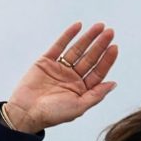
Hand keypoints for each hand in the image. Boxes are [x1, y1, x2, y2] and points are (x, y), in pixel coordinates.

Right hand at [3, 22, 118, 133]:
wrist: (26, 112)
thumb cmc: (53, 114)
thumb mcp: (79, 106)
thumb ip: (96, 94)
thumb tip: (113, 84)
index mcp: (82, 89)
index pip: (98, 72)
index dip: (107, 59)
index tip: (114, 47)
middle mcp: (73, 78)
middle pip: (90, 58)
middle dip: (100, 45)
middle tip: (110, 32)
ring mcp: (60, 68)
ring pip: (77, 50)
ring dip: (88, 37)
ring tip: (100, 26)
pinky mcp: (46, 61)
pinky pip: (59, 46)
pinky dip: (68, 35)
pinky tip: (78, 26)